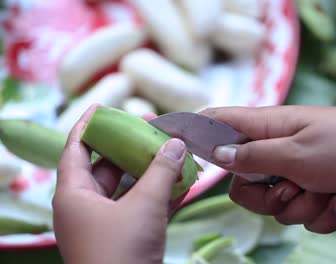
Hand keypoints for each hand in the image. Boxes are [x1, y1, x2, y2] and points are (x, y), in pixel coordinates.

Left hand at [52, 104, 186, 263]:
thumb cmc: (121, 250)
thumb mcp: (144, 206)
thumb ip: (161, 172)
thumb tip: (176, 143)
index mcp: (74, 194)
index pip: (75, 148)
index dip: (88, 125)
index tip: (104, 107)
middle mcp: (86, 205)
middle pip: (106, 166)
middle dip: (130, 147)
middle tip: (152, 129)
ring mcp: (106, 222)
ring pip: (127, 187)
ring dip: (151, 172)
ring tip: (173, 153)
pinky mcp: (125, 236)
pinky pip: (141, 207)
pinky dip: (159, 195)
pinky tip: (183, 183)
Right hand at [200, 106, 335, 232]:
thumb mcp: (295, 153)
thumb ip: (253, 157)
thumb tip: (217, 155)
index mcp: (265, 128)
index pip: (218, 122)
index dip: (198, 134)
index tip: (185, 152)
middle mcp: (275, 148)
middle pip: (245, 184)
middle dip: (267, 200)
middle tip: (289, 190)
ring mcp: (295, 169)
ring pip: (276, 204)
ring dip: (302, 206)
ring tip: (325, 190)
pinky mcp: (314, 186)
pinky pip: (302, 212)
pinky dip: (320, 212)